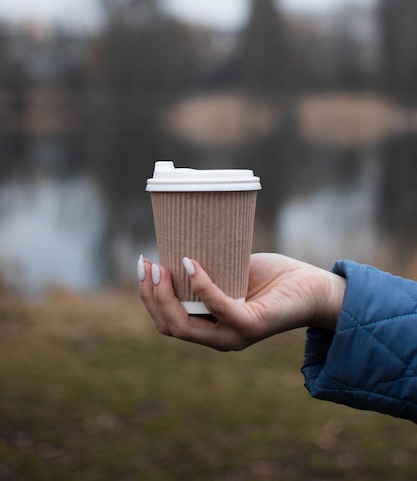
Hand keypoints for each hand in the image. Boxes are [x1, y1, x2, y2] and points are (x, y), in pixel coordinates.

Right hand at [138, 253, 345, 351]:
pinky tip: (191, 264)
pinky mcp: (253, 325)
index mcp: (211, 327)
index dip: (149, 297)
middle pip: (170, 326)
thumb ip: (208, 269)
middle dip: (150, 296)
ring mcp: (235, 335)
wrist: (316, 288)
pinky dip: (202, 286)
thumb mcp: (232, 272)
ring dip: (166, 296)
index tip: (143, 265)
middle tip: (146, 265)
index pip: (168, 322)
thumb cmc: (274, 278)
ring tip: (160, 267)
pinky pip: (219, 308)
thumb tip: (180, 245)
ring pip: (186, 326)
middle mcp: (219, 337)